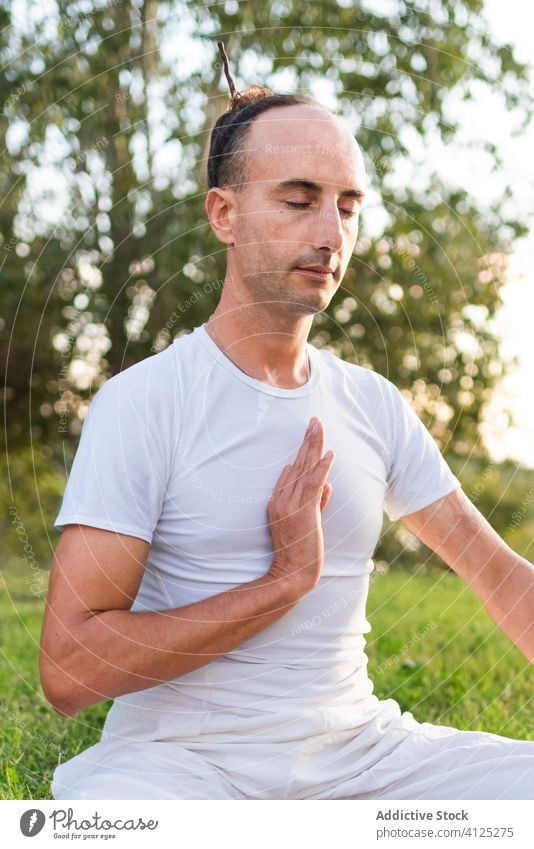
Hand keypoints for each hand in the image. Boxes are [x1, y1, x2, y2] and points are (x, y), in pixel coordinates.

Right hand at [266, 417, 334, 596]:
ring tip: (318, 426)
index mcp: (278, 501)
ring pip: (303, 469)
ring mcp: (290, 505)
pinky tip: (328, 454)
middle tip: (314, 420)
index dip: (302, 452)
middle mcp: (281, 500)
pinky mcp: (303, 512)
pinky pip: (312, 485)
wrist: (291, 575)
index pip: (291, 472)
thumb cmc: (298, 553)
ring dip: (313, 446)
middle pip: (295, 463)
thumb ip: (317, 503)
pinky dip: (321, 468)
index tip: (311, 434)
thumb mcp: (307, 524)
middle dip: (306, 440)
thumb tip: (327, 485)